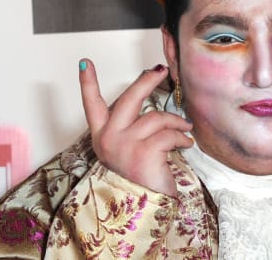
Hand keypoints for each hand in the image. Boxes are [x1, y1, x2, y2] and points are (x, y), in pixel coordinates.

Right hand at [79, 59, 193, 195]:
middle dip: (146, 81)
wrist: (147, 209)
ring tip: (185, 129)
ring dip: (175, 122)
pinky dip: (181, 138)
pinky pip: (168, 134)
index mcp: (102, 137)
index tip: (85, 63)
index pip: (91, 105)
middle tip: (160, 70)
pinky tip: (186, 144)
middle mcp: (109, 139)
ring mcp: (125, 145)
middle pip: (128, 99)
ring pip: (155, 118)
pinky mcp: (144, 152)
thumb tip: (149, 102)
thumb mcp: (129, 150)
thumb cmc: (141, 178)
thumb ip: (133, 128)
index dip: (88, 83)